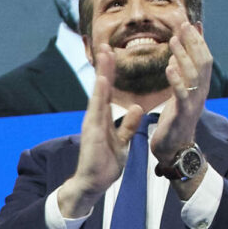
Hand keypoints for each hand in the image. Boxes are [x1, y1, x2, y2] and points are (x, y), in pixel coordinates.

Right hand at [59, 44, 142, 218]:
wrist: (93, 183)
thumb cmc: (105, 163)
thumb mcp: (122, 142)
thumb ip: (128, 125)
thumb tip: (136, 108)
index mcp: (103, 118)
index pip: (107, 91)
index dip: (111, 72)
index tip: (113, 54)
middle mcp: (95, 116)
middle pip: (101, 87)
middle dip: (104, 66)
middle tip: (106, 45)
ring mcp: (92, 123)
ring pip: (97, 93)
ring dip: (101, 73)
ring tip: (105, 55)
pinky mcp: (91, 132)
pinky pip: (96, 110)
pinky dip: (99, 94)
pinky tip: (103, 81)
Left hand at [149, 22, 211, 163]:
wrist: (175, 148)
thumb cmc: (176, 117)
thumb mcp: (181, 88)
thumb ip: (184, 66)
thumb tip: (183, 44)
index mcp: (200, 86)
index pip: (203, 57)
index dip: (196, 39)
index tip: (186, 22)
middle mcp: (201, 92)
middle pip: (202, 62)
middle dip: (193, 42)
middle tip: (182, 25)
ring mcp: (194, 103)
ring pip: (193, 75)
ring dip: (183, 56)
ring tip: (173, 40)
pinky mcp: (183, 114)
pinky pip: (182, 95)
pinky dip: (176, 80)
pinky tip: (169, 67)